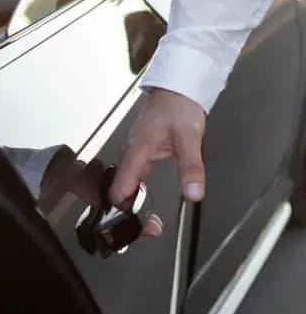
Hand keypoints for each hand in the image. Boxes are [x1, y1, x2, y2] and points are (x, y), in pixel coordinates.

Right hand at [110, 89, 205, 234]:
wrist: (178, 83)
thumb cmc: (179, 106)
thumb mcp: (189, 138)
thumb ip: (190, 167)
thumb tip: (193, 195)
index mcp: (136, 153)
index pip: (119, 190)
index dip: (126, 211)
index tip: (141, 227)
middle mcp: (130, 154)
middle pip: (119, 189)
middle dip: (129, 212)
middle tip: (149, 229)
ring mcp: (134, 152)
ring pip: (125, 182)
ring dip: (133, 202)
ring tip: (148, 222)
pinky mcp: (141, 149)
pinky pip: (133, 175)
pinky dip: (137, 190)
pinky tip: (145, 197)